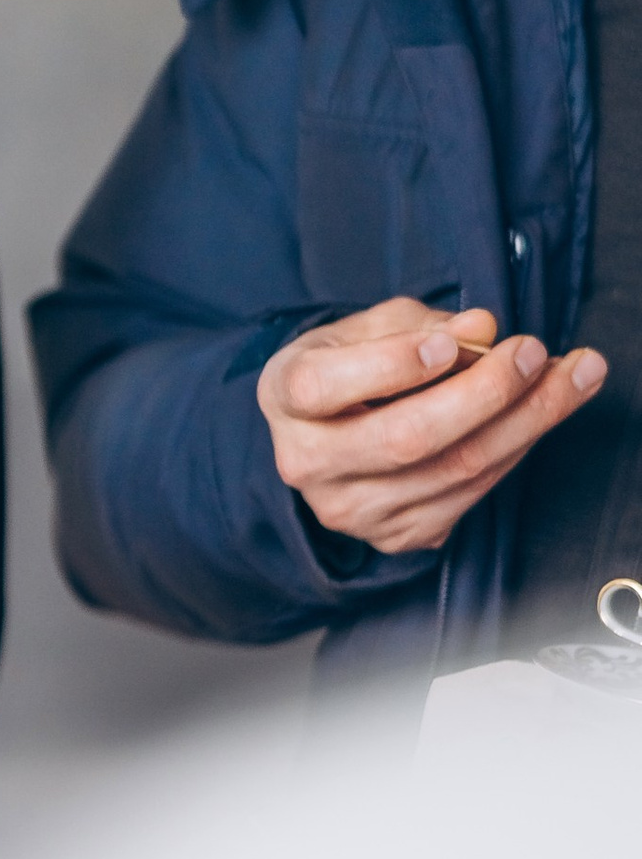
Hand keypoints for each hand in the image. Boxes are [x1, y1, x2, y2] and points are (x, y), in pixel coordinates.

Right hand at [255, 294, 605, 555]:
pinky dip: (517, 448)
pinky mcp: (396, 535)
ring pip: (454, 470)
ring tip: (572, 376)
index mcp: (286, 397)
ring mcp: (352, 508)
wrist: (328, 437)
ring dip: (528, 420)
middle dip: (485, 392)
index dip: (391, 365)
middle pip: (406, 437)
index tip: (453, 342)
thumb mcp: (365, 329)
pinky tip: (543, 412)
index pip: (325, 387)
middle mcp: (308, 462)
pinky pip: (472, 495)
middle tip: (534, 353)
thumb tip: (482, 329)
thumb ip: (419, 323)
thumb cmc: (347, 368)